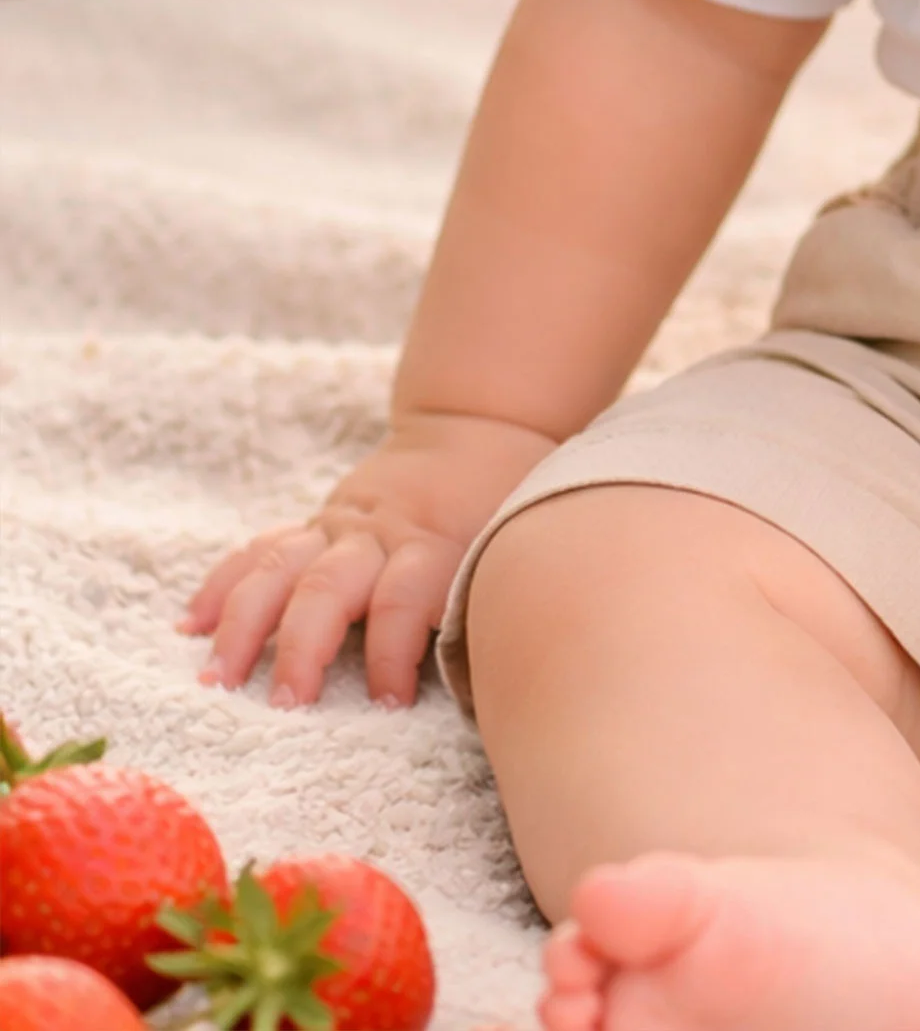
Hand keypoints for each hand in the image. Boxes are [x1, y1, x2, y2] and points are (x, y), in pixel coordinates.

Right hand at [180, 410, 557, 709]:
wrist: (479, 429)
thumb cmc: (505, 502)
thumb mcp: (514, 541)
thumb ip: (496, 594)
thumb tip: (505, 671)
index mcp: (434, 543)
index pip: (406, 597)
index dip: (393, 652)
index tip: (388, 705)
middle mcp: (379, 535)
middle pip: (330, 587)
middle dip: (304, 647)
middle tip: (285, 704)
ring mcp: (340, 527)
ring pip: (280, 569)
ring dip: (244, 624)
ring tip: (217, 677)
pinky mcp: (315, 523)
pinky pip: (261, 551)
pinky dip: (224, 585)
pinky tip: (191, 624)